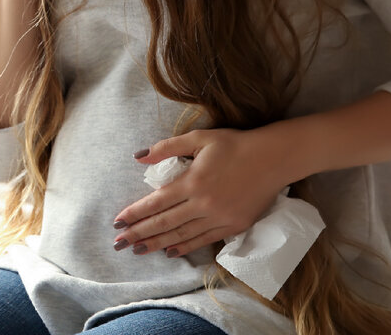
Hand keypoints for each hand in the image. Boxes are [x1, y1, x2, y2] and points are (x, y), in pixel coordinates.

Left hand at [112, 128, 289, 258]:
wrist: (273, 159)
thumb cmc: (234, 144)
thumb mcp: (198, 138)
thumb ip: (167, 147)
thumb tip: (138, 157)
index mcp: (192, 181)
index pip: (156, 202)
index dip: (135, 214)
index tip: (117, 223)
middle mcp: (204, 203)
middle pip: (164, 222)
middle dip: (139, 234)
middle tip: (119, 244)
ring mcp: (220, 217)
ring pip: (182, 235)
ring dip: (157, 244)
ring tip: (138, 250)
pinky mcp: (234, 226)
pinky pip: (204, 240)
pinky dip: (185, 246)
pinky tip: (170, 251)